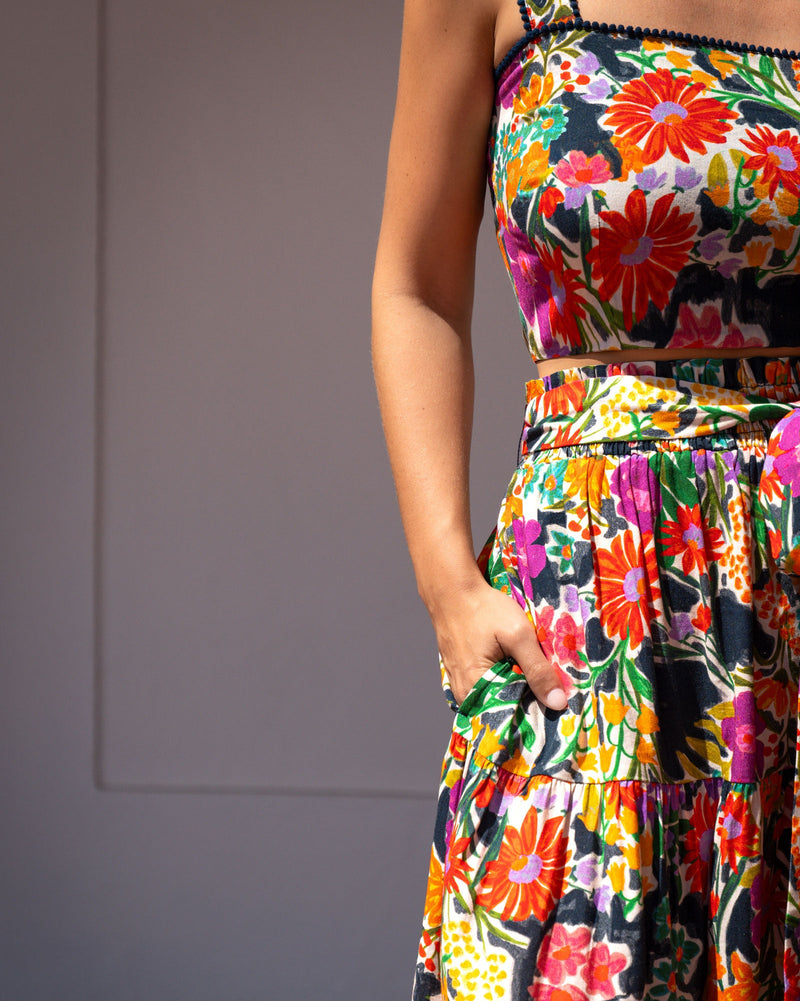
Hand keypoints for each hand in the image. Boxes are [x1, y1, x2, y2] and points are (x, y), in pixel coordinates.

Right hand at [429, 578, 571, 709]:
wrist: (452, 588)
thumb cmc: (483, 609)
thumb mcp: (518, 635)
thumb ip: (538, 669)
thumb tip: (558, 703)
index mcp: (475, 689)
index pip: (511, 717)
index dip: (536, 713)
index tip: (558, 708)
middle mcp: (463, 694)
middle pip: (503, 710)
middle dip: (528, 703)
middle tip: (553, 693)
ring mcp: (459, 684)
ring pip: (495, 698)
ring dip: (516, 691)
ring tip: (537, 680)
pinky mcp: (460, 673)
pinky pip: (486, 687)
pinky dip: (503, 681)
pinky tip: (517, 669)